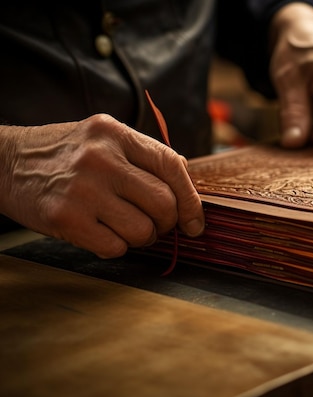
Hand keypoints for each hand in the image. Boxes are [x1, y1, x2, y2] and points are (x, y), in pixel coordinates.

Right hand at [0, 114, 204, 257]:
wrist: (5, 162)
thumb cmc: (64, 154)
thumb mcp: (104, 138)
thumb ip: (144, 156)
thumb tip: (187, 184)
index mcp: (115, 134)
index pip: (172, 166)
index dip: (191, 199)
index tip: (195, 220)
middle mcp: (101, 159)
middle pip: (163, 203)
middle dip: (168, 223)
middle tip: (157, 225)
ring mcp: (82, 190)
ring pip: (142, 230)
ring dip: (143, 238)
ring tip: (128, 228)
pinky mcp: (65, 218)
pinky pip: (115, 247)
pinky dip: (116, 247)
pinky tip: (103, 233)